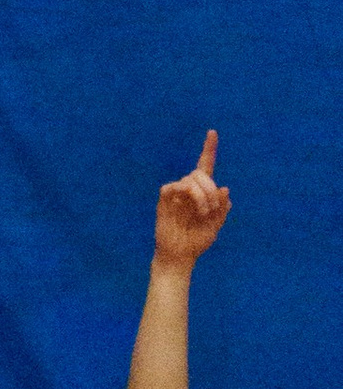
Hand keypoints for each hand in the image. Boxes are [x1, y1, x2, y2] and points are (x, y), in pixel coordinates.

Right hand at [153, 128, 229, 271]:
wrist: (180, 256)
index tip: (212, 132)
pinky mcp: (165, 200)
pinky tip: (194, 210)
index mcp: (202, 193)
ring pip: (191, 179)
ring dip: (203, 195)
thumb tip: (224, 187)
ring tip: (204, 213)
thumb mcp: (216, 225)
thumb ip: (222, 208)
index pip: (205, 166)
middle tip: (212, 207)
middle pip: (200, 172)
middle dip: (211, 188)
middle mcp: (188, 190)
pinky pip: (174, 186)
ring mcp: (176, 194)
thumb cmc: (197, 241)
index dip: (209, 149)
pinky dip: (190, 195)